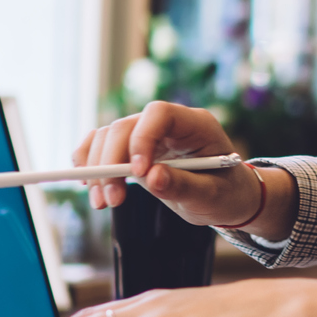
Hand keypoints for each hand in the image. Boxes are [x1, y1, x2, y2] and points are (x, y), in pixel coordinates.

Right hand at [73, 100, 296, 236]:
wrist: (226, 198)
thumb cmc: (225, 194)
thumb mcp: (211, 196)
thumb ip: (184, 186)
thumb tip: (151, 177)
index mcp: (196, 124)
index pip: (160, 114)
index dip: (142, 138)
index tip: (138, 173)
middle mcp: (168, 124)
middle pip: (126, 126)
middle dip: (112, 162)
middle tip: (112, 200)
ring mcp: (149, 134)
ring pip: (109, 136)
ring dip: (98, 168)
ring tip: (103, 202)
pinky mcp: (134, 149)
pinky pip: (103, 145)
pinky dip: (91, 163)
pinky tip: (89, 186)